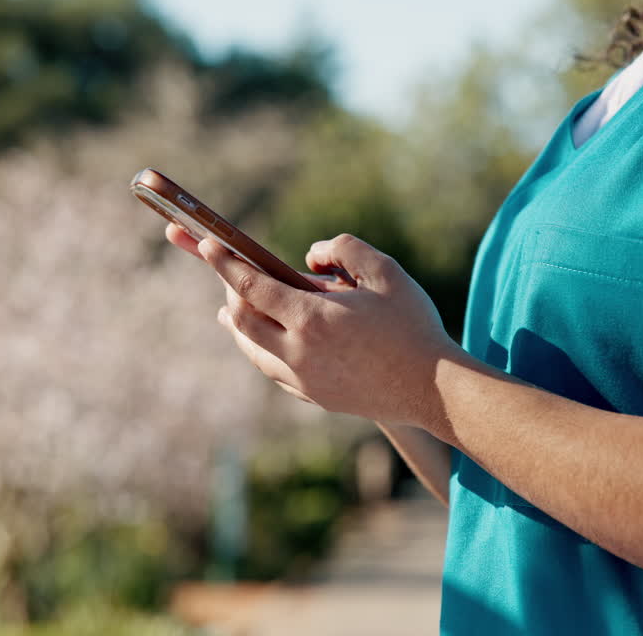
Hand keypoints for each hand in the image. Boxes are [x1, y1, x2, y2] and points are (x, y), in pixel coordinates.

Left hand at [164, 224, 460, 426]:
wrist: (435, 390)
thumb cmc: (413, 326)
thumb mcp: (385, 272)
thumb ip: (344, 250)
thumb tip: (310, 258)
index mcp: (310, 318)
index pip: (251, 287)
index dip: (224, 264)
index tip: (206, 245)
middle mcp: (298, 353)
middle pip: (241, 323)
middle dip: (230, 294)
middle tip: (227, 274)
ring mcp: (304, 380)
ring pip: (253, 352)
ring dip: (239, 328)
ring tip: (229, 311)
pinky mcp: (315, 398)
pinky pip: (274, 372)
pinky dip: (261, 352)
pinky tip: (264, 344)